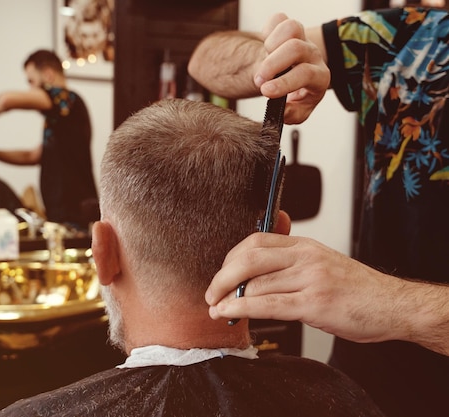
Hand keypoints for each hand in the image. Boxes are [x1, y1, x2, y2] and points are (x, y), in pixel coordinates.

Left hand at [205, 233, 411, 345]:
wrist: (393, 305)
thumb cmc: (356, 289)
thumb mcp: (322, 262)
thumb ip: (291, 262)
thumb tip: (253, 270)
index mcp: (304, 245)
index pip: (256, 240)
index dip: (230, 258)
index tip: (221, 275)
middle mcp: (305, 256)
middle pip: (248, 258)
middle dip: (221, 277)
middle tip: (210, 294)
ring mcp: (310, 278)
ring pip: (255, 283)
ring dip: (228, 297)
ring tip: (217, 310)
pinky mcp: (315, 303)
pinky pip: (269, 304)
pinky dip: (242, 308)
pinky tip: (230, 313)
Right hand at [255, 14, 329, 123]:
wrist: (295, 80)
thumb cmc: (297, 96)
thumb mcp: (298, 111)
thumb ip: (293, 115)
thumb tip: (284, 111)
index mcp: (319, 76)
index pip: (305, 74)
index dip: (284, 83)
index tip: (265, 92)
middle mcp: (312, 55)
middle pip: (295, 48)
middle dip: (272, 64)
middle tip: (259, 80)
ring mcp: (302, 38)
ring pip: (291, 27)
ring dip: (271, 44)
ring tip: (264, 60)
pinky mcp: (289, 29)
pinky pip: (279, 19)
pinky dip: (267, 31)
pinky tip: (266, 49)